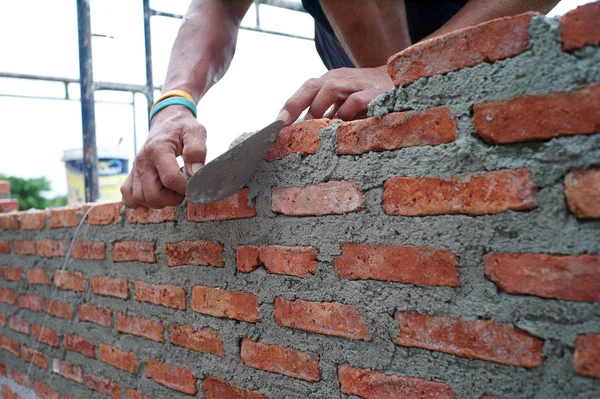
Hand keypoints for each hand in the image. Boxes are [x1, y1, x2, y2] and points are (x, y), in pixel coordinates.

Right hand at [120, 106, 206, 208]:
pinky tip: (156, 196)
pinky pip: (129, 196)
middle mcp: (143, 160)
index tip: (193, 184)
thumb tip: (195, 174)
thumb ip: (197, 151)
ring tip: (171, 191)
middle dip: (172, 199)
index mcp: (158, 149)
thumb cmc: (182, 127)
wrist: (167, 121)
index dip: (185, 188)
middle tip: (183, 190)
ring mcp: (135, 168)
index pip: (170, 179)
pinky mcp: (133, 173)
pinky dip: (141, 202)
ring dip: (159, 202)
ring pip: (140, 198)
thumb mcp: (195, 132)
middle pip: (152, 194)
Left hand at [277, 65, 393, 124]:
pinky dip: (346, 112)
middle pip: (313, 86)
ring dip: (318, 109)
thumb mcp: (343, 101)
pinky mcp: (375, 93)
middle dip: (296, 105)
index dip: (290, 105)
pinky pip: (356, 100)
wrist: (398, 80)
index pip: (305, 89)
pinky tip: (342, 125)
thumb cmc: (366, 94)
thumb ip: (326, 114)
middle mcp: (340, 78)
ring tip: (313, 127)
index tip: (277, 123)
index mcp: (330, 80)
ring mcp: (357, 84)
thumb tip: (302, 134)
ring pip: (330, 89)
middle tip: (287, 126)